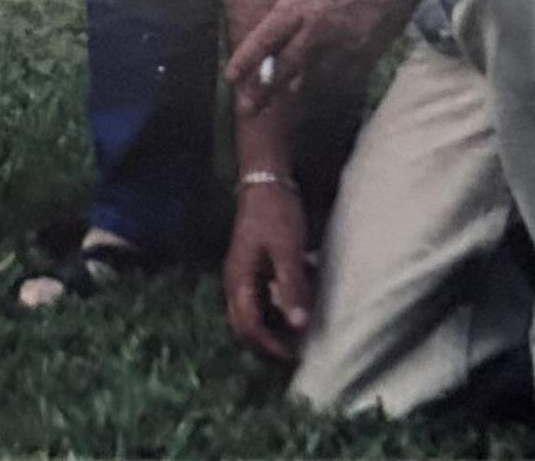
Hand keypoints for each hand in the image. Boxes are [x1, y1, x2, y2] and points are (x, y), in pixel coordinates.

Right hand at [224, 182, 311, 362]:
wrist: (265, 180)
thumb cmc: (276, 213)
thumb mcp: (288, 250)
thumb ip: (292, 287)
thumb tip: (299, 326)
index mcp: (239, 280)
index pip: (248, 326)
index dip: (269, 345)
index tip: (294, 355)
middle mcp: (235, 281)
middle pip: (243, 324)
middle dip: (266, 342)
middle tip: (294, 350)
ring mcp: (241, 273)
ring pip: (249, 313)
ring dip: (269, 327)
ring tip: (295, 333)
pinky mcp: (251, 266)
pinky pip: (257, 299)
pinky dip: (273, 309)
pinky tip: (293, 304)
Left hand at [226, 0, 428, 113]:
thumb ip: (294, 7)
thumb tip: (279, 33)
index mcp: (300, 4)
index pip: (265, 39)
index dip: (246, 61)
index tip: (230, 78)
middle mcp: (318, 30)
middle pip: (285, 68)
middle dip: (264, 92)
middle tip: (247, 110)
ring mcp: (344, 47)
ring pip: (312, 80)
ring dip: (295, 91)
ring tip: (282, 102)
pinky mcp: (367, 56)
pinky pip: (342, 81)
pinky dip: (328, 86)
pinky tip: (321, 90)